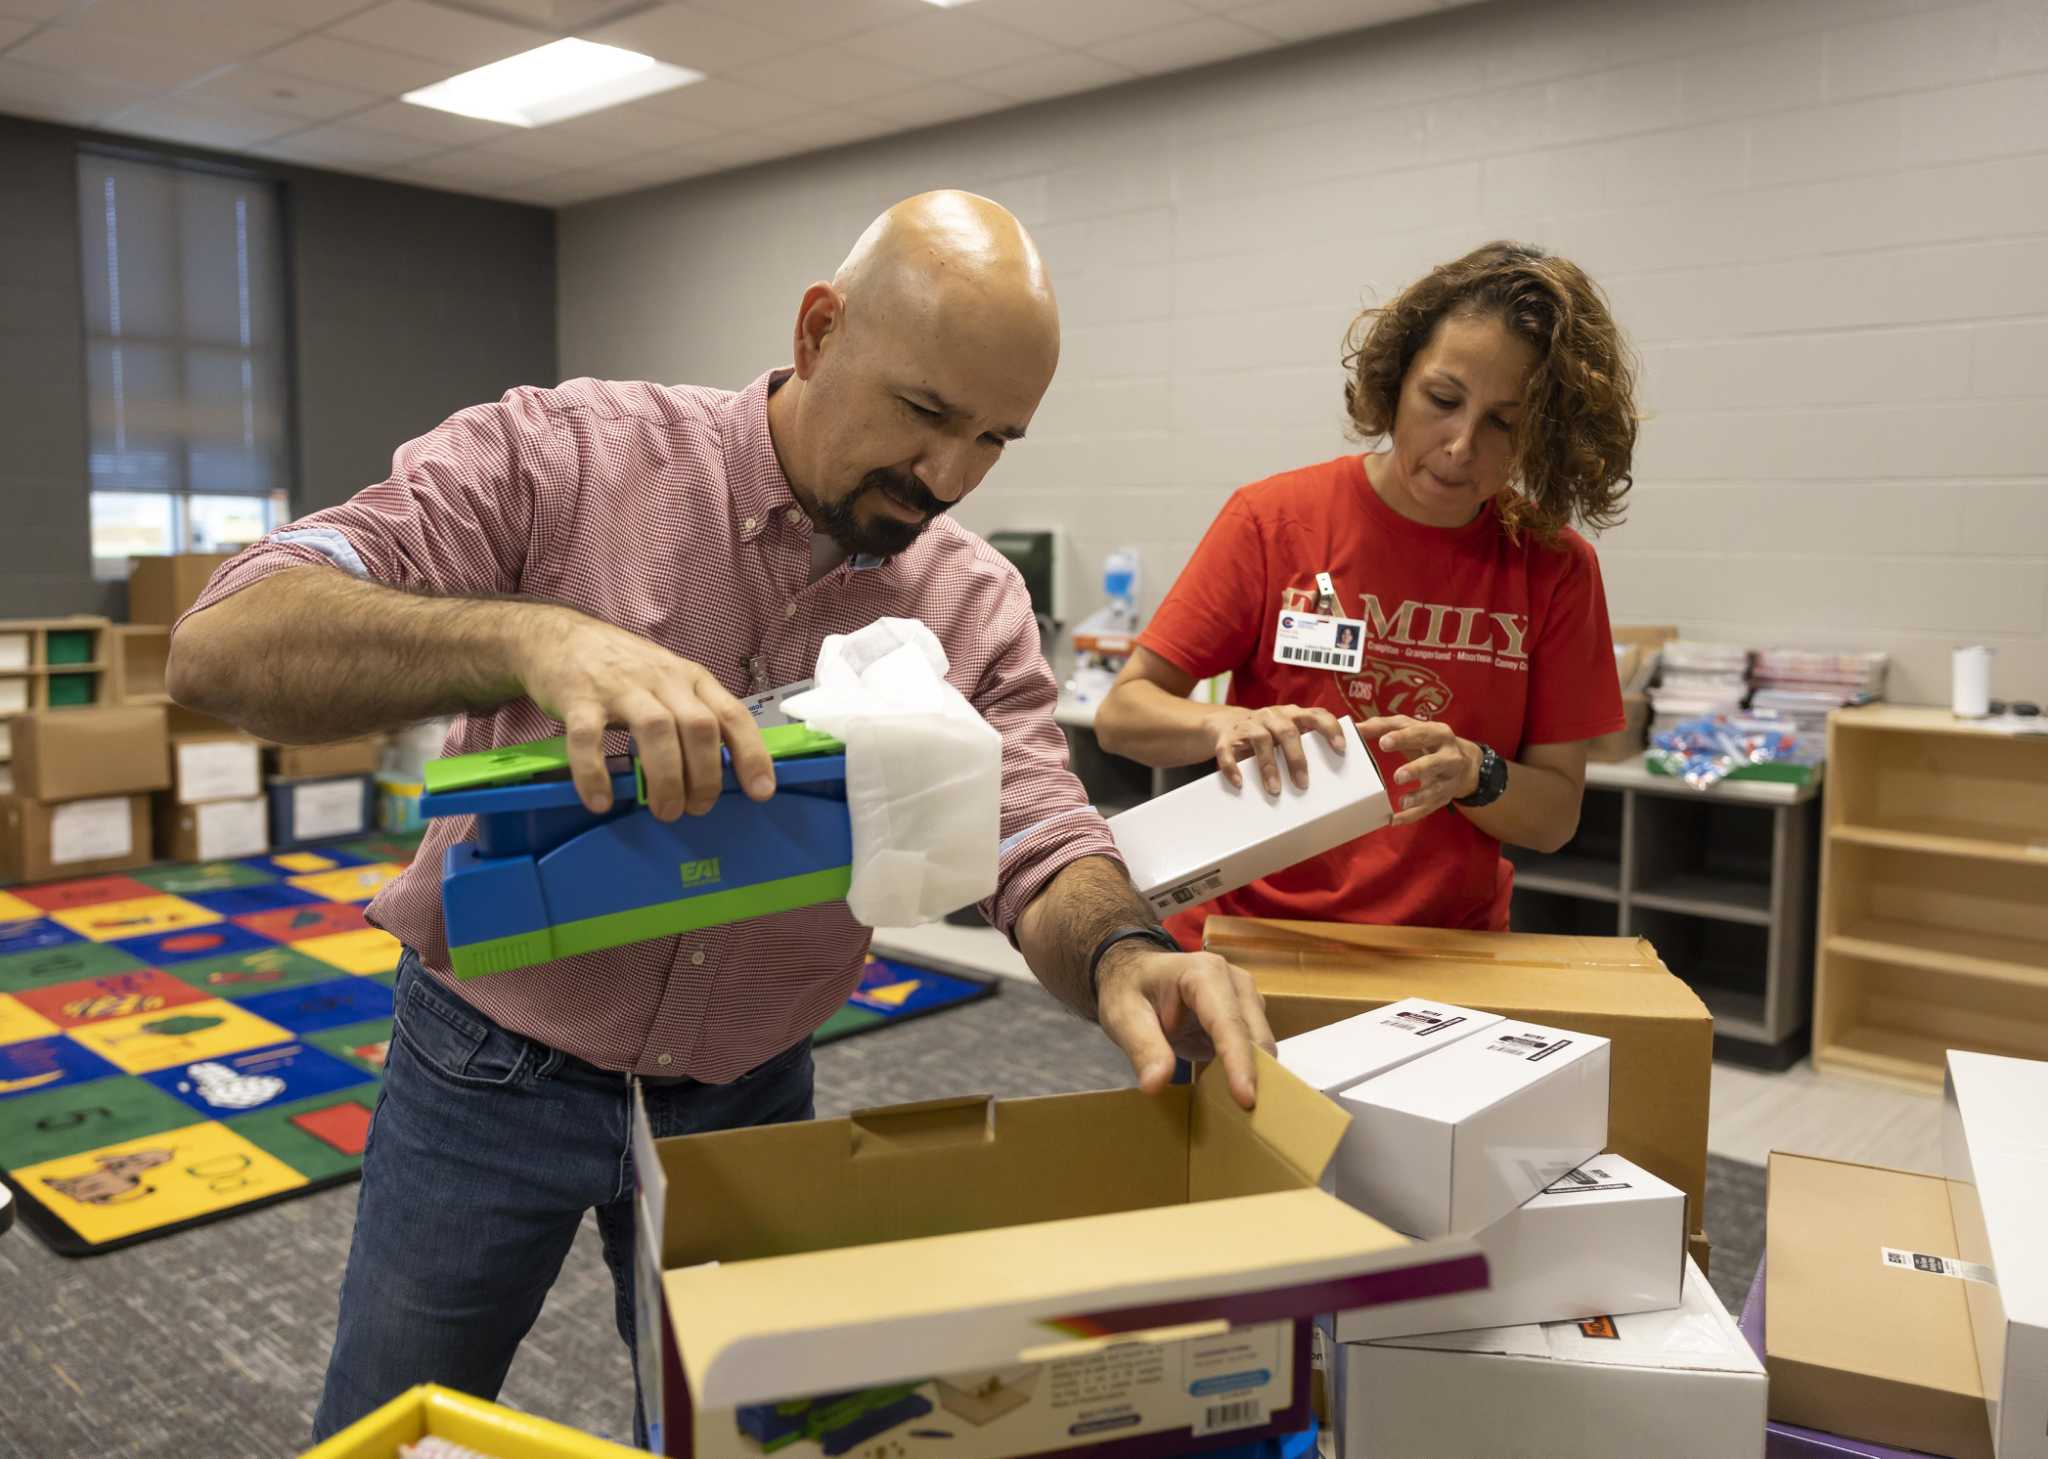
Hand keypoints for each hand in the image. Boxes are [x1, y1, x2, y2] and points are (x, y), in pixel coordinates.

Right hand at [508, 607, 773, 819]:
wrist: (555, 634)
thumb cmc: (620, 667)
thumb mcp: (668, 681)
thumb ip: (694, 715)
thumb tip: (722, 771)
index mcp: (690, 678)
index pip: (733, 714)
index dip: (751, 754)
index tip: (761, 792)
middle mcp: (661, 679)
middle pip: (699, 727)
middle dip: (706, 776)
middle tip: (697, 809)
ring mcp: (619, 686)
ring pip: (656, 730)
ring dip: (666, 778)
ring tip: (665, 811)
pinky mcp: (577, 696)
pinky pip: (589, 737)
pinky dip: (595, 772)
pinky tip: (601, 800)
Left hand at [1094, 944, 1275, 1109]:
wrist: (1135, 975)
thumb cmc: (1129, 989)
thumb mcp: (1123, 1017)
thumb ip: (1143, 1048)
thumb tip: (1156, 1084)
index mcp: (1204, 975)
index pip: (1228, 1023)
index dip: (1239, 1062)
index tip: (1246, 1099)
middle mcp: (1234, 982)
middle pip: (1255, 1036)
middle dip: (1255, 1075)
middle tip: (1248, 1120)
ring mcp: (1245, 998)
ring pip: (1261, 1045)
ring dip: (1254, 1075)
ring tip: (1239, 1110)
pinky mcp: (1246, 1017)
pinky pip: (1255, 1050)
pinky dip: (1246, 1072)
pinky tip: (1233, 1093)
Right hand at [1207, 704, 1346, 794]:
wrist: (1228, 724)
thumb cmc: (1273, 732)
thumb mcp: (1298, 728)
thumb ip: (1328, 732)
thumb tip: (1371, 730)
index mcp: (1295, 715)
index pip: (1316, 716)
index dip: (1329, 729)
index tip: (1340, 748)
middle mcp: (1273, 716)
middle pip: (1287, 731)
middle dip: (1296, 758)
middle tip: (1303, 784)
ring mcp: (1249, 726)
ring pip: (1260, 741)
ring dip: (1268, 766)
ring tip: (1275, 790)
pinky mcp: (1227, 739)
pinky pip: (1228, 752)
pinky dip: (1232, 767)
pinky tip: (1239, 783)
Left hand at [1361, 715, 1480, 825]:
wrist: (1464, 763)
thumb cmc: (1427, 741)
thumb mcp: (1410, 728)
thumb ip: (1384, 726)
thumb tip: (1356, 727)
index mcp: (1439, 733)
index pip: (1422, 733)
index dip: (1404, 738)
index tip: (1384, 742)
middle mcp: (1450, 756)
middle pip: (1436, 762)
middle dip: (1418, 769)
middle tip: (1398, 776)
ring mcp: (1449, 780)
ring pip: (1436, 789)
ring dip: (1419, 797)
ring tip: (1401, 802)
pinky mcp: (1444, 798)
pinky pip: (1428, 809)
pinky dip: (1413, 815)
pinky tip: (1395, 820)